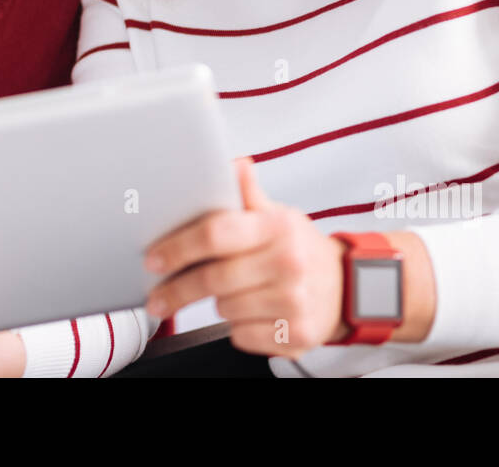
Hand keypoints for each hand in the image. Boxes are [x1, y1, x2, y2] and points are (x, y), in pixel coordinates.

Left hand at [143, 159, 344, 357]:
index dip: (178, 247)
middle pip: (213, 279)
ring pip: (224, 310)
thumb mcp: (278, 215)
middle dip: (177, 290)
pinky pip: (241, 335)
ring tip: (228, 293)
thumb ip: (248, 194)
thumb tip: (235, 163)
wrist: (345, 288)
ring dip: (215, 304)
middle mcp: (289, 264)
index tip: (153, 259)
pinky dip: (236, 326)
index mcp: (278, 228)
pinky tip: (248, 312)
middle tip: (156, 297)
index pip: (216, 234)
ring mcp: (294, 302)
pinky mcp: (296, 336)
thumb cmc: (298, 249)